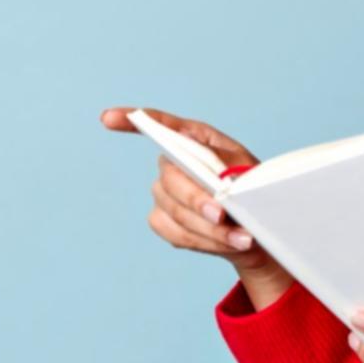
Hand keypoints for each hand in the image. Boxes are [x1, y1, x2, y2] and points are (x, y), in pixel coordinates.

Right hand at [98, 105, 280, 277]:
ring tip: (241, 238)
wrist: (256, 229)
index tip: (108, 118)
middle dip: (197, 200)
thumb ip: (229, 167)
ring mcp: (164, 194)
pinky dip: (203, 241)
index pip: (160, 126)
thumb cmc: (253, 191)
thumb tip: (213, 172)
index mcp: (196, 141)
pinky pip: (174, 233)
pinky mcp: (162, 221)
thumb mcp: (252, 171)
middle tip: (222, 215)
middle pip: (171, 179)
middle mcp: (174, 165)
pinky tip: (228, 244)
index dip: (131, 120)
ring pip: (175, 211)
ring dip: (210, 229)